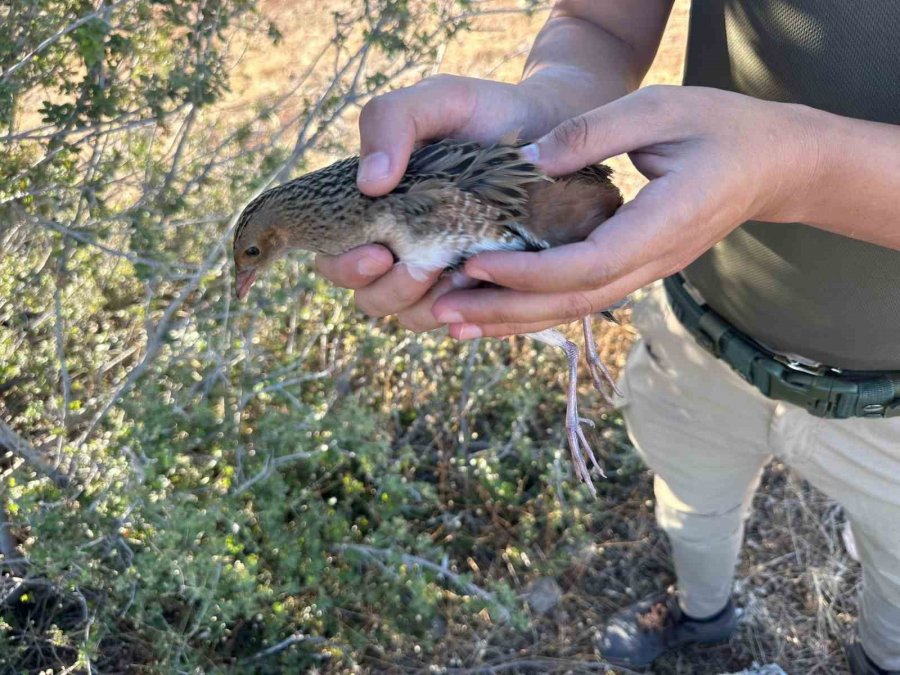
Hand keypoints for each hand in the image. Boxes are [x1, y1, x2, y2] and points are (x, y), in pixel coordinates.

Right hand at [316, 74, 555, 331]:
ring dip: (428, 305)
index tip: (378, 252)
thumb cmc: (484, 113)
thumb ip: (391, 121)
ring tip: (459, 274)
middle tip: (422, 266)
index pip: (335, 257)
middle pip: (371, 299)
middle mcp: (401, 250)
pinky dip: (469, 312)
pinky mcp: (481, 288)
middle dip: (390, 290)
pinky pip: (464, 319)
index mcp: (375, 213)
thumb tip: (368, 182)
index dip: (345, 265)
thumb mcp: (436, 102)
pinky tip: (485, 288)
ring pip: (413, 317)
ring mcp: (441, 274)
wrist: (552, 125)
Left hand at [431, 85, 818, 337]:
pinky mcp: (635, 268)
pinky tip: (497, 312)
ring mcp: (645, 271)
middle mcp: (652, 261)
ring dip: (514, 320)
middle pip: (572, 302)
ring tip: (455, 323)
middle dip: (507, 310)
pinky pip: (580, 298)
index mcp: (661, 224)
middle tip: (445, 311)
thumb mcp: (660, 109)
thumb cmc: (721, 128)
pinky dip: (537, 309)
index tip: (475, 264)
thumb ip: (594, 133)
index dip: (529, 272)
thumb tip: (527, 162)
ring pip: (574, 310)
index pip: (586, 265)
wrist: (773, 164)